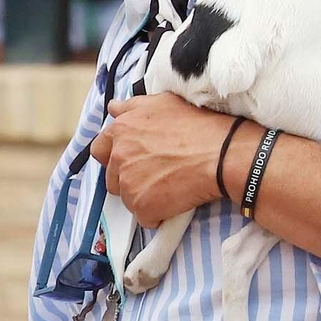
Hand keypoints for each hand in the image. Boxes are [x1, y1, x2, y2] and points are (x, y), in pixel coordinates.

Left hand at [90, 94, 225, 227]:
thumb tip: (114, 108)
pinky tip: (176, 200)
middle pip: (112, 177)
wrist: (221, 154)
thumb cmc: (198, 126)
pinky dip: (158, 213)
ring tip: (170, 185)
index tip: (131, 160)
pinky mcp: (142, 206)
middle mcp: (119, 156)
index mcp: (121, 130)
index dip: (115, 156)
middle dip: (129, 179)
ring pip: (128, 198)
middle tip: (155, 175)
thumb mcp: (162, 103)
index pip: (99, 149)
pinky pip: (144, 216)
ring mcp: (128, 183)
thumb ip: (132, 107)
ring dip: (144, 196)